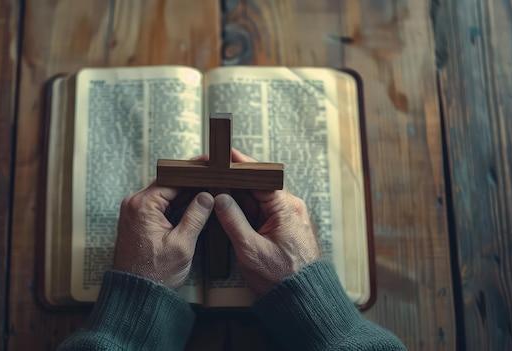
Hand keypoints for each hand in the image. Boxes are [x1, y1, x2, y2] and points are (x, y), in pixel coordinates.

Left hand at [114, 182, 213, 289]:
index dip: (194, 176)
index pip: (173, 179)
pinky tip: (191, 210)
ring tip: (206, 197)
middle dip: (190, 185)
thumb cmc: (155, 273)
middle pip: (168, 185)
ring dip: (184, 197)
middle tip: (213, 183)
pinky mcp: (137, 220)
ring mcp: (133, 211)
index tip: (210, 171)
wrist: (136, 293)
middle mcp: (134, 203)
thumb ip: (196, 216)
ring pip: (164, 195)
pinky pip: (158, 206)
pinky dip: (174, 207)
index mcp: (143, 205)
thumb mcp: (182, 244)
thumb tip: (207, 196)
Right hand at [214, 149, 320, 294]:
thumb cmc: (282, 277)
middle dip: (232, 181)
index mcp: (285, 206)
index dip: (238, 165)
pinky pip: (258, 212)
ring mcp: (284, 216)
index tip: (222, 156)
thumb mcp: (251, 249)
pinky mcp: (280, 227)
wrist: (302, 298)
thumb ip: (233, 221)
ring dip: (235, 197)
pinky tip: (225, 210)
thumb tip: (220, 198)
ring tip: (212, 190)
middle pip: (255, 185)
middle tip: (209, 175)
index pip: (259, 176)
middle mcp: (288, 207)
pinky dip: (242, 210)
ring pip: (255, 199)